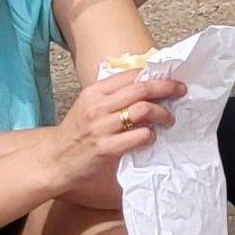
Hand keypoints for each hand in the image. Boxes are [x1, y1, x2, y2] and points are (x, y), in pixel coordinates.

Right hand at [58, 67, 184, 179]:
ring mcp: (101, 127)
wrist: (54, 159)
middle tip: (180, 91)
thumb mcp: (88, 106)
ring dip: (163, 113)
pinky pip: (139, 136)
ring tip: (168, 119)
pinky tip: (151, 138)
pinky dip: (151, 135)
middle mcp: (98, 106)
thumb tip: (145, 87)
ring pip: (144, 110)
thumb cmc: (76, 133)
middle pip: (142, 89)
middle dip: (167, 88)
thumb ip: (112, 96)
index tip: (170, 78)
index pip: (131, 75)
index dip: (155, 75)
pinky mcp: (106, 148)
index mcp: (94, 91)